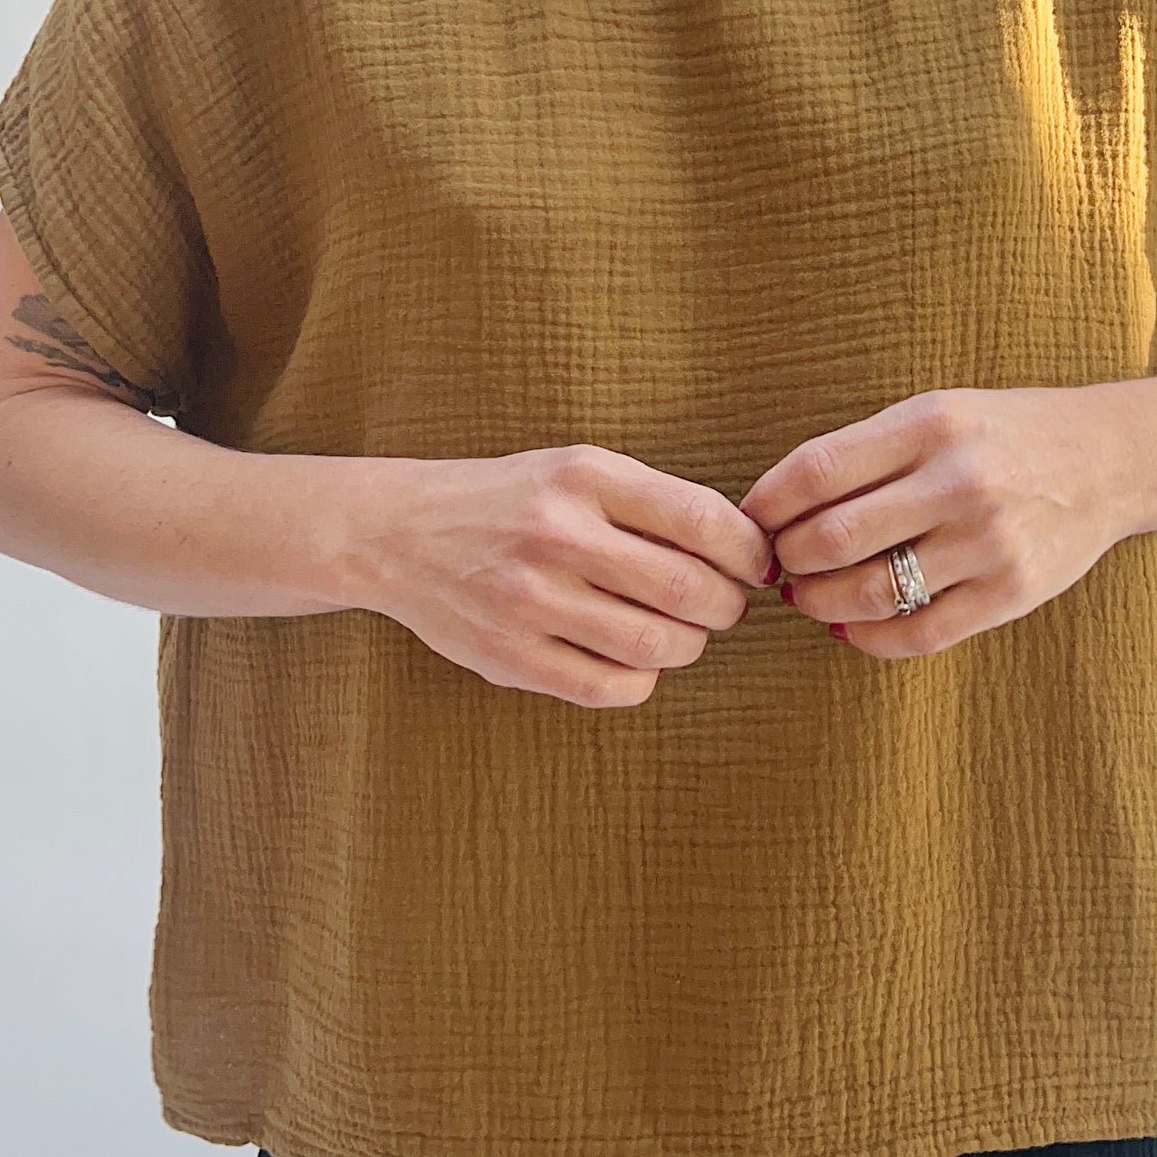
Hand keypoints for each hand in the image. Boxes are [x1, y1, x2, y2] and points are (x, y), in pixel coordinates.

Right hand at [347, 443, 777, 706]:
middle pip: (687, 589)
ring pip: (655, 644)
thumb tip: (745, 548)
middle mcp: (556, 535)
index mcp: (584, 477)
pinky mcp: (509, 657)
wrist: (400, 532)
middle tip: (725, 606)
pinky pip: (610, 687)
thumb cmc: (512, 499)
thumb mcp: (577, 469)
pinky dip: (643, 680)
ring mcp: (529, 600)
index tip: (756, 563)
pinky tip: (637, 660)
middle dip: (727, 606)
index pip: (702, 520)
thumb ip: (653, 501)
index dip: (748, 551)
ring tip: (684, 632)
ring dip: (690, 645)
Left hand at [738, 386, 1154, 657]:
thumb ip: (865, 453)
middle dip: (788, 559)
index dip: (767, 504)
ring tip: (808, 595)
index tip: (751, 522)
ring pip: (870, 592)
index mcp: (931, 424)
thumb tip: (775, 512)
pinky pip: (919, 634)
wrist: (1109, 459)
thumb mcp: (936, 412)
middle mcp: (960, 481)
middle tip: (778, 564)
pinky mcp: (1012, 593)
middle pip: (834, 537)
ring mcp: (989, 541)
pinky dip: (868, 639)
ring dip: (819, 602)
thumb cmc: (1002, 434)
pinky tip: (848, 626)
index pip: (817, 470)